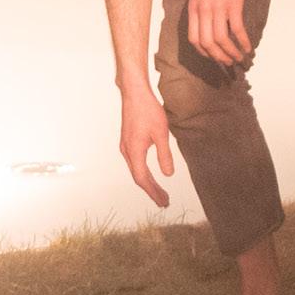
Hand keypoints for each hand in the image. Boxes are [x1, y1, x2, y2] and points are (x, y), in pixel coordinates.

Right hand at [118, 85, 174, 208]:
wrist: (135, 94)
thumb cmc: (148, 111)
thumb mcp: (161, 134)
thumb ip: (165, 155)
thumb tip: (168, 174)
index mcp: (135, 151)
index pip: (143, 179)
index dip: (153, 192)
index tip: (164, 201)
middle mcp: (127, 151)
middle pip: (138, 177)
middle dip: (151, 190)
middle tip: (164, 201)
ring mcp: (125, 146)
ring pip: (135, 170)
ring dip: (147, 182)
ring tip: (159, 191)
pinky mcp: (127, 141)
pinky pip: (134, 163)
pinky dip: (143, 172)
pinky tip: (150, 174)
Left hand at [189, 0, 251, 67]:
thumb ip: (203, 7)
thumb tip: (210, 21)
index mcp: (194, 8)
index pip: (194, 39)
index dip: (204, 52)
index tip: (213, 56)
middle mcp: (203, 10)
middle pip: (207, 43)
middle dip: (218, 57)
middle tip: (229, 63)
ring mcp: (217, 7)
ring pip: (221, 40)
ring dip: (231, 52)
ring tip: (240, 58)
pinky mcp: (233, 3)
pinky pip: (236, 29)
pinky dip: (243, 41)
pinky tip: (248, 46)